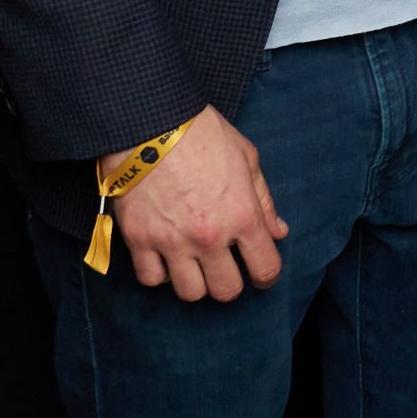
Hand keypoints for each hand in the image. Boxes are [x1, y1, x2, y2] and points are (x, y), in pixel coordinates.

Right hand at [104, 104, 288, 300]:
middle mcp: (209, 237)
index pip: (265, 268)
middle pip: (226, 291)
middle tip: (226, 268)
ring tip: (195, 264)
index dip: (267, 276)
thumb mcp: (247, 159)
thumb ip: (263, 201)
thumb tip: (278, 231)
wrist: (150, 124)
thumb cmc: (204, 135)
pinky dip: (160, 273)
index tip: (261, 275)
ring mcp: (172, 242)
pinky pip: (151, 279)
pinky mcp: (138, 240)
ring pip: (190, 293)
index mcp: (242, 216)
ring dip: (195, 282)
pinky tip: (165, 256)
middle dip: (230, 283)